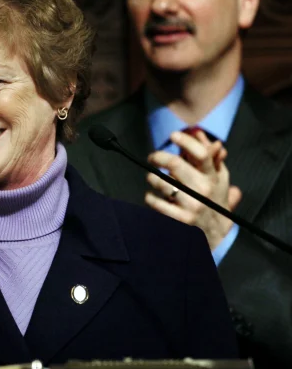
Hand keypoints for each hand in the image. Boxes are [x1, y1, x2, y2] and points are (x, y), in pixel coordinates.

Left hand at [145, 130, 241, 249]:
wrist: (215, 236)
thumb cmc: (214, 202)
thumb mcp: (219, 179)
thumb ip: (210, 156)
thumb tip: (198, 133)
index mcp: (213, 177)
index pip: (201, 153)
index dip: (186, 141)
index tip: (174, 136)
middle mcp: (203, 190)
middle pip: (175, 163)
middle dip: (158, 156)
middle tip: (152, 157)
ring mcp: (191, 205)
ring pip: (160, 181)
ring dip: (152, 177)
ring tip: (153, 179)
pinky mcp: (179, 219)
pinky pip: (154, 202)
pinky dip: (150, 197)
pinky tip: (152, 197)